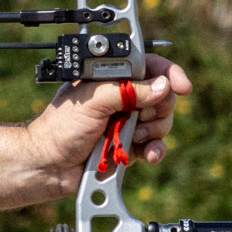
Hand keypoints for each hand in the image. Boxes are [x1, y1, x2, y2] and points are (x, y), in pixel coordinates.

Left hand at [22, 57, 192, 191]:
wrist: (50, 165)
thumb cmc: (61, 127)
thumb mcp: (93, 100)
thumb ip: (128, 90)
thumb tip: (162, 86)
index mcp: (111, 77)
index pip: (149, 66)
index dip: (168, 73)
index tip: (181, 86)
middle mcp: (123, 98)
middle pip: (162, 95)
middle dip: (158, 107)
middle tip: (138, 116)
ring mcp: (128, 122)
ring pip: (162, 121)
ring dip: (152, 129)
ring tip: (131, 136)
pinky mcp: (131, 146)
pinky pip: (156, 145)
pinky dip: (155, 149)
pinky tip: (147, 154)